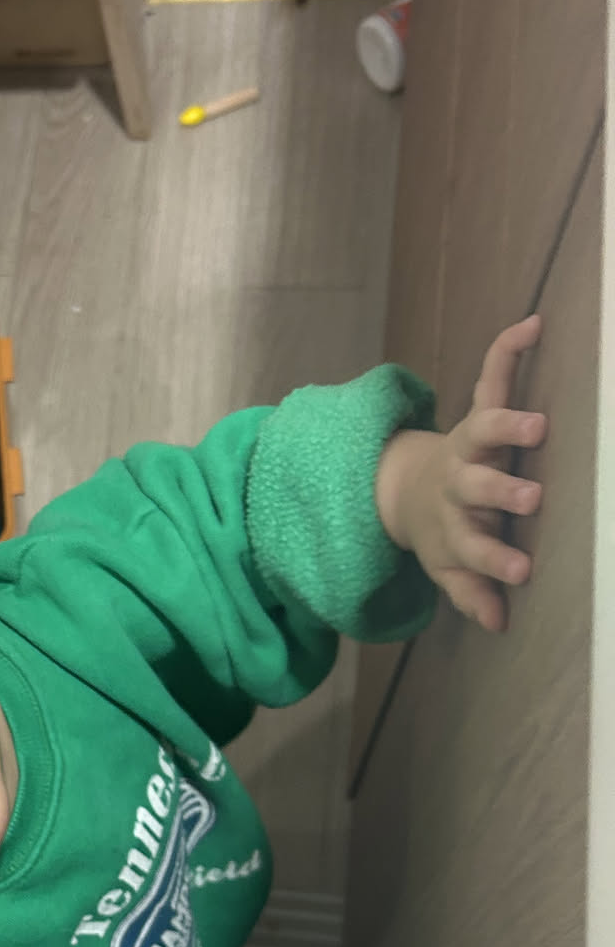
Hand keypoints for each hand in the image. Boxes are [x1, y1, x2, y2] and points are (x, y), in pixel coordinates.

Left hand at [375, 315, 546, 631]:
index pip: (474, 544)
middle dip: (503, 492)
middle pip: (477, 486)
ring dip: (509, 422)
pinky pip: (491, 373)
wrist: (407, 491)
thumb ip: (470, 591)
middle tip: (533, 498)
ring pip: (484, 427)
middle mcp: (459, 480)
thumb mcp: (449, 565)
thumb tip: (497, 622)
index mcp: (454, 521)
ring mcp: (468, 443)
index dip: (494, 559)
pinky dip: (507, 348)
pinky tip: (531, 324)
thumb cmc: (444, 531)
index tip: (522, 573)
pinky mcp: (476, 409)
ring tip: (539, 422)